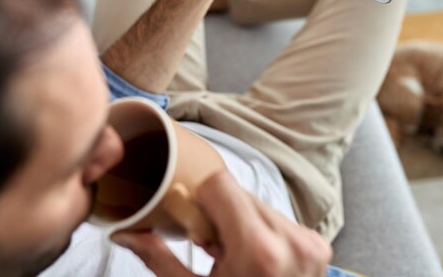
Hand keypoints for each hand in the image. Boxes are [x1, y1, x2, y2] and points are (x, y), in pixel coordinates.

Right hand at [111, 171, 332, 276]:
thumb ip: (158, 259)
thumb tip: (125, 233)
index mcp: (257, 252)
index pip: (221, 183)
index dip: (199, 198)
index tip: (192, 220)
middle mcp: (290, 241)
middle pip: (239, 192)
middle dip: (218, 213)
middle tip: (210, 246)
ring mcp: (308, 242)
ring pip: (259, 202)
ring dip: (240, 220)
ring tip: (233, 256)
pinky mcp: (317, 245)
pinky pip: (278, 218)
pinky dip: (260, 230)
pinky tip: (252, 259)